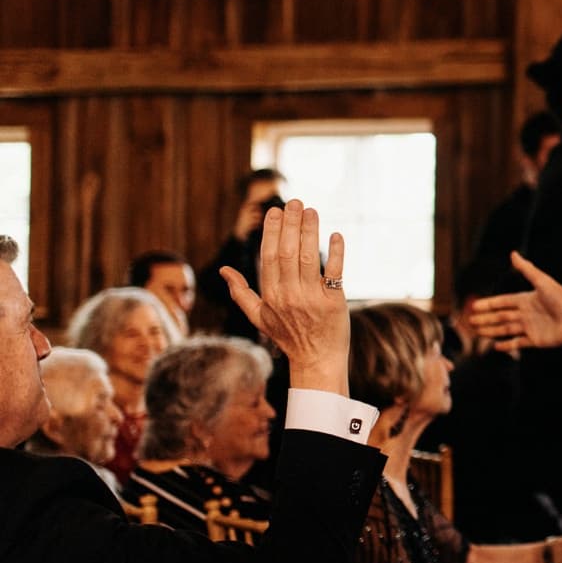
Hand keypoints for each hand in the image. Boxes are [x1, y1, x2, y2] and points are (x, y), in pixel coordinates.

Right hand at [218, 201, 348, 394]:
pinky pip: (335, 272)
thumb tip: (223, 270)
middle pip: (288, 253)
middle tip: (295, 202)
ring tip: (311, 210)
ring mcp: (312, 299)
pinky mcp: (334, 302)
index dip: (272, 232)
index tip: (276, 212)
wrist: (317, 360)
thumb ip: (240, 292)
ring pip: (309, 258)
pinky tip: (335, 234)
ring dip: (310, 232)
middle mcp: (289, 296)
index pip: (270, 257)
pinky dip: (336, 253)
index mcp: (270, 296)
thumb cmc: (288, 336)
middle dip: (291, 225)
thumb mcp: (259, 316)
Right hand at [466, 252, 561, 350]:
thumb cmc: (561, 298)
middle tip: (469, 321)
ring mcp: (530, 328)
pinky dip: (507, 346)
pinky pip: (518, 343)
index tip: (474, 305)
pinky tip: (495, 346)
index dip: (488, 304)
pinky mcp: (536, 340)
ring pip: (506, 329)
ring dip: (491, 330)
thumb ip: (526, 269)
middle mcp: (526, 314)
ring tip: (477, 332)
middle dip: (485, 318)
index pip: (503, 302)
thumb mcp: (542, 281)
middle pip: (501, 317)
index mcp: (526, 300)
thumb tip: (513, 253)